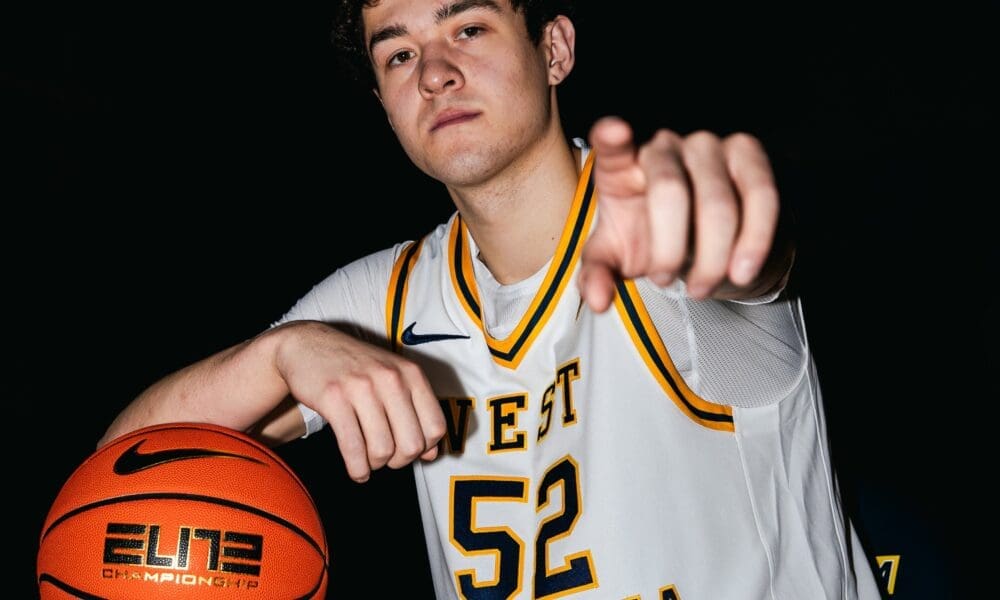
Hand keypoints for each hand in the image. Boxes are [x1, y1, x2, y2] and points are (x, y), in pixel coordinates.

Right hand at [277, 321, 445, 482]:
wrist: (307, 343)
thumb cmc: (354, 366)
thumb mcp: (393, 379)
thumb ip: (416, 412)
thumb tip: (432, 454)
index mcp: (411, 374)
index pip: (436, 427)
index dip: (424, 448)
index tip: (407, 449)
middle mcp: (391, 378)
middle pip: (411, 444)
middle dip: (399, 461)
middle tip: (387, 459)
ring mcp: (362, 387)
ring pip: (382, 450)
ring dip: (375, 465)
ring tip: (368, 461)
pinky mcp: (334, 399)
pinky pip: (353, 448)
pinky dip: (357, 468)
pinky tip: (357, 470)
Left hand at [578, 116, 781, 310]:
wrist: (701, 237)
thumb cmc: (650, 236)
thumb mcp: (617, 256)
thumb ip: (599, 273)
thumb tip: (597, 300)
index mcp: (621, 165)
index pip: (611, 146)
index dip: (612, 136)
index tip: (613, 131)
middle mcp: (663, 145)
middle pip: (669, 190)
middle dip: (668, 249)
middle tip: (664, 282)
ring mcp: (707, 145)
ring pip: (718, 202)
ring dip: (712, 257)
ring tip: (700, 287)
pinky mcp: (748, 155)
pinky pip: (761, 196)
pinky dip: (754, 242)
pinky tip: (741, 271)